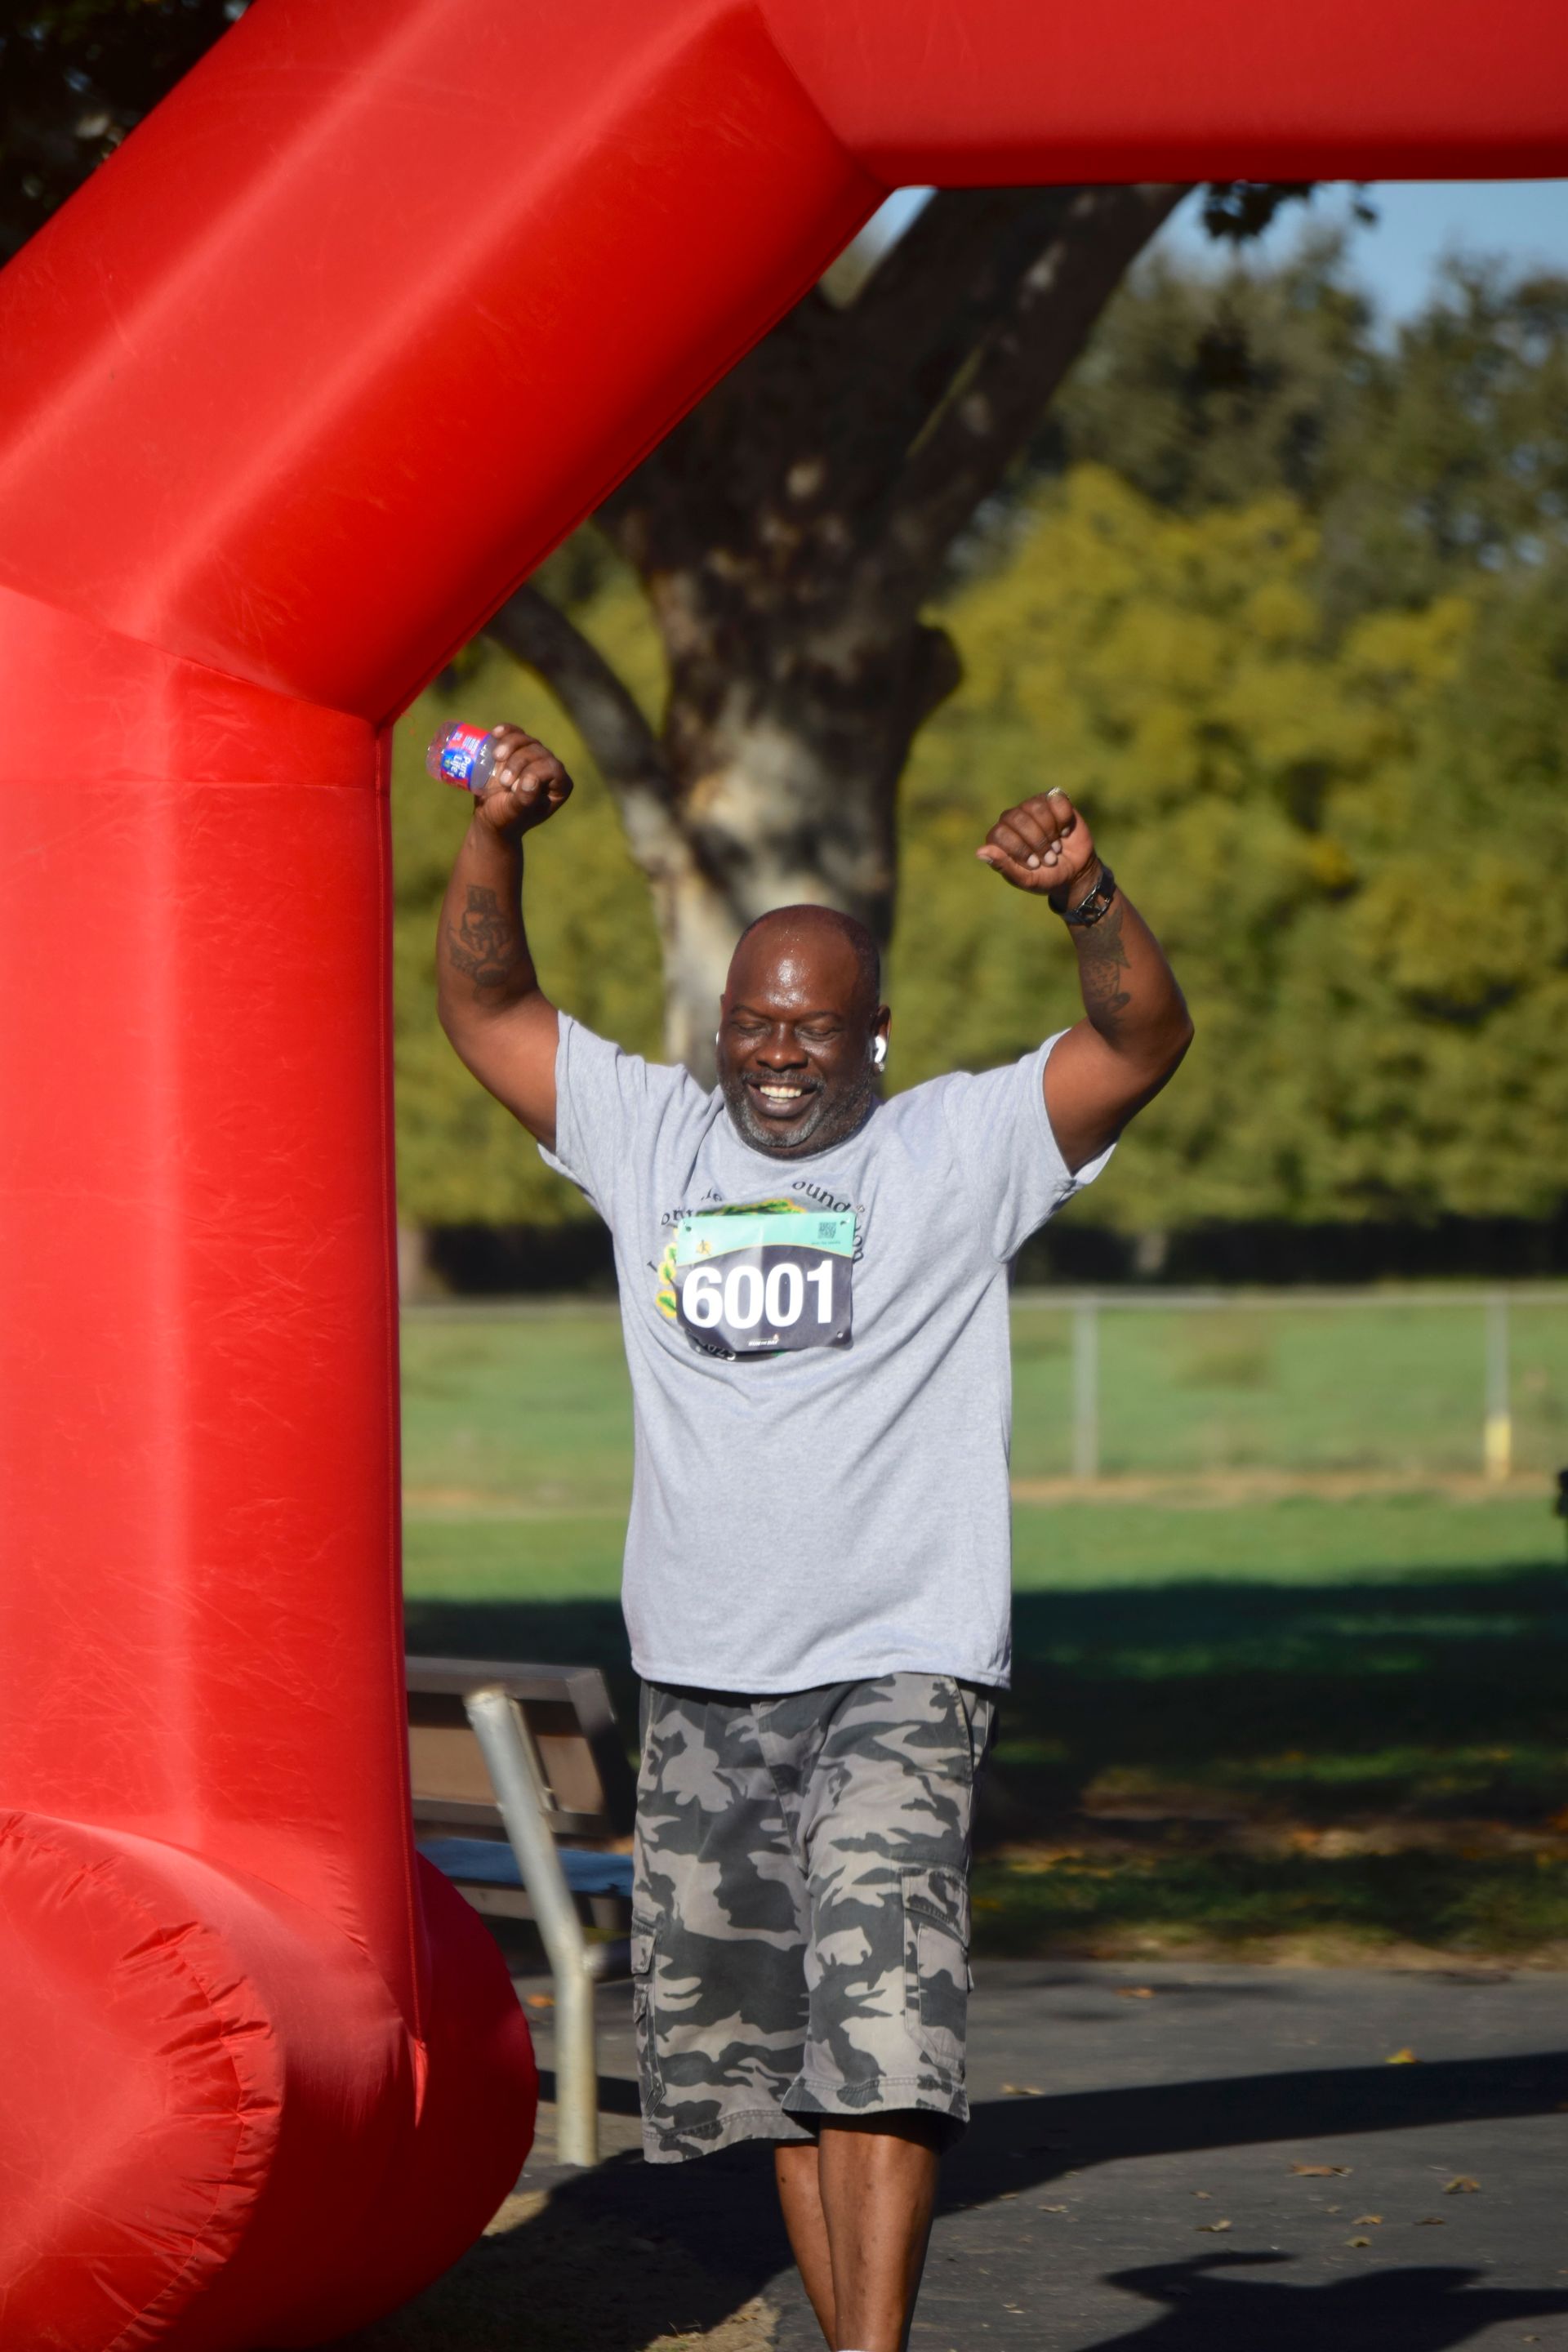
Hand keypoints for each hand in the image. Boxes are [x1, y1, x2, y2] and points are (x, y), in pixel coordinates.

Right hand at [474, 726, 572, 836]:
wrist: (489, 816)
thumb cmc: (506, 818)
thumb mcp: (515, 812)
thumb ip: (525, 799)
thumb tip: (530, 780)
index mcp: (560, 786)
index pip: (553, 768)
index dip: (535, 772)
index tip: (517, 788)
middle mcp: (550, 768)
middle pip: (537, 751)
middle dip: (518, 762)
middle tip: (503, 782)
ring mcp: (533, 756)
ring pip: (526, 740)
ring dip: (509, 746)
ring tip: (496, 759)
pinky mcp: (516, 749)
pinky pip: (514, 733)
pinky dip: (506, 731)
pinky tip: (496, 733)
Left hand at [976, 788, 1098, 900]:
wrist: (1075, 872)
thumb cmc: (1045, 877)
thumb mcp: (1026, 879)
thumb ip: (1004, 866)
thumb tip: (980, 852)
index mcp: (1000, 838)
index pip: (1000, 833)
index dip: (1019, 849)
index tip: (1034, 865)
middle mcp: (1013, 819)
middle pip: (1017, 818)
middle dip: (1037, 842)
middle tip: (1049, 859)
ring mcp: (1032, 808)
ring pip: (1036, 807)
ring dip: (1050, 832)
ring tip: (1056, 848)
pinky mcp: (1053, 801)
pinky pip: (1056, 799)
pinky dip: (1064, 818)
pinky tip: (1064, 831)